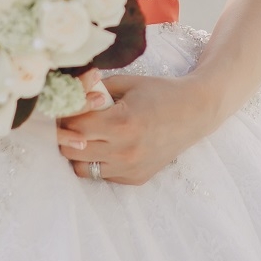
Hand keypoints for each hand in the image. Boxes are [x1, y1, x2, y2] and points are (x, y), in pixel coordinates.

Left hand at [54, 74, 215, 185]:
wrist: (195, 113)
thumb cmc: (161, 92)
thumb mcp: (127, 82)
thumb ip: (95, 89)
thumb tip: (68, 92)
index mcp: (122, 122)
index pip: (74, 126)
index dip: (66, 115)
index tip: (67, 107)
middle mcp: (125, 150)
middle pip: (72, 150)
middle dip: (67, 134)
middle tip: (74, 122)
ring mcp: (130, 168)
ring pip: (82, 168)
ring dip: (80, 151)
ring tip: (90, 135)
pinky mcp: (136, 178)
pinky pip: (102, 174)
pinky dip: (99, 161)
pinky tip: (110, 145)